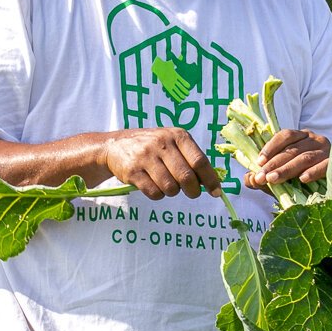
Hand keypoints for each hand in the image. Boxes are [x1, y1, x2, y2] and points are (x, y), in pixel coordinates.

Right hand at [101, 128, 222, 199]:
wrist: (115, 145)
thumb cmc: (152, 146)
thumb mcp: (172, 142)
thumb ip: (191, 158)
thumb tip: (211, 182)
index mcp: (177, 135)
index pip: (200, 161)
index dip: (210, 179)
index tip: (216, 192)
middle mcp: (162, 143)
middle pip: (186, 176)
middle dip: (192, 190)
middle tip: (192, 193)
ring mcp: (146, 157)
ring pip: (170, 187)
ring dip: (172, 192)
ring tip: (167, 185)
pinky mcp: (133, 171)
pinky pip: (154, 192)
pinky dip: (158, 195)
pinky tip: (154, 186)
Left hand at [246, 129, 330, 188]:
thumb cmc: (301, 174)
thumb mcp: (281, 172)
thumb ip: (264, 174)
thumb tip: (249, 179)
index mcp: (301, 136)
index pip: (285, 136)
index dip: (271, 147)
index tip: (259, 162)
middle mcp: (314, 140)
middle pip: (292, 150)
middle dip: (274, 164)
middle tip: (262, 177)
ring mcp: (326, 150)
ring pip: (305, 158)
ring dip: (288, 169)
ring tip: (274, 179)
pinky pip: (324, 166)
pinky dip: (313, 171)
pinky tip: (303, 179)